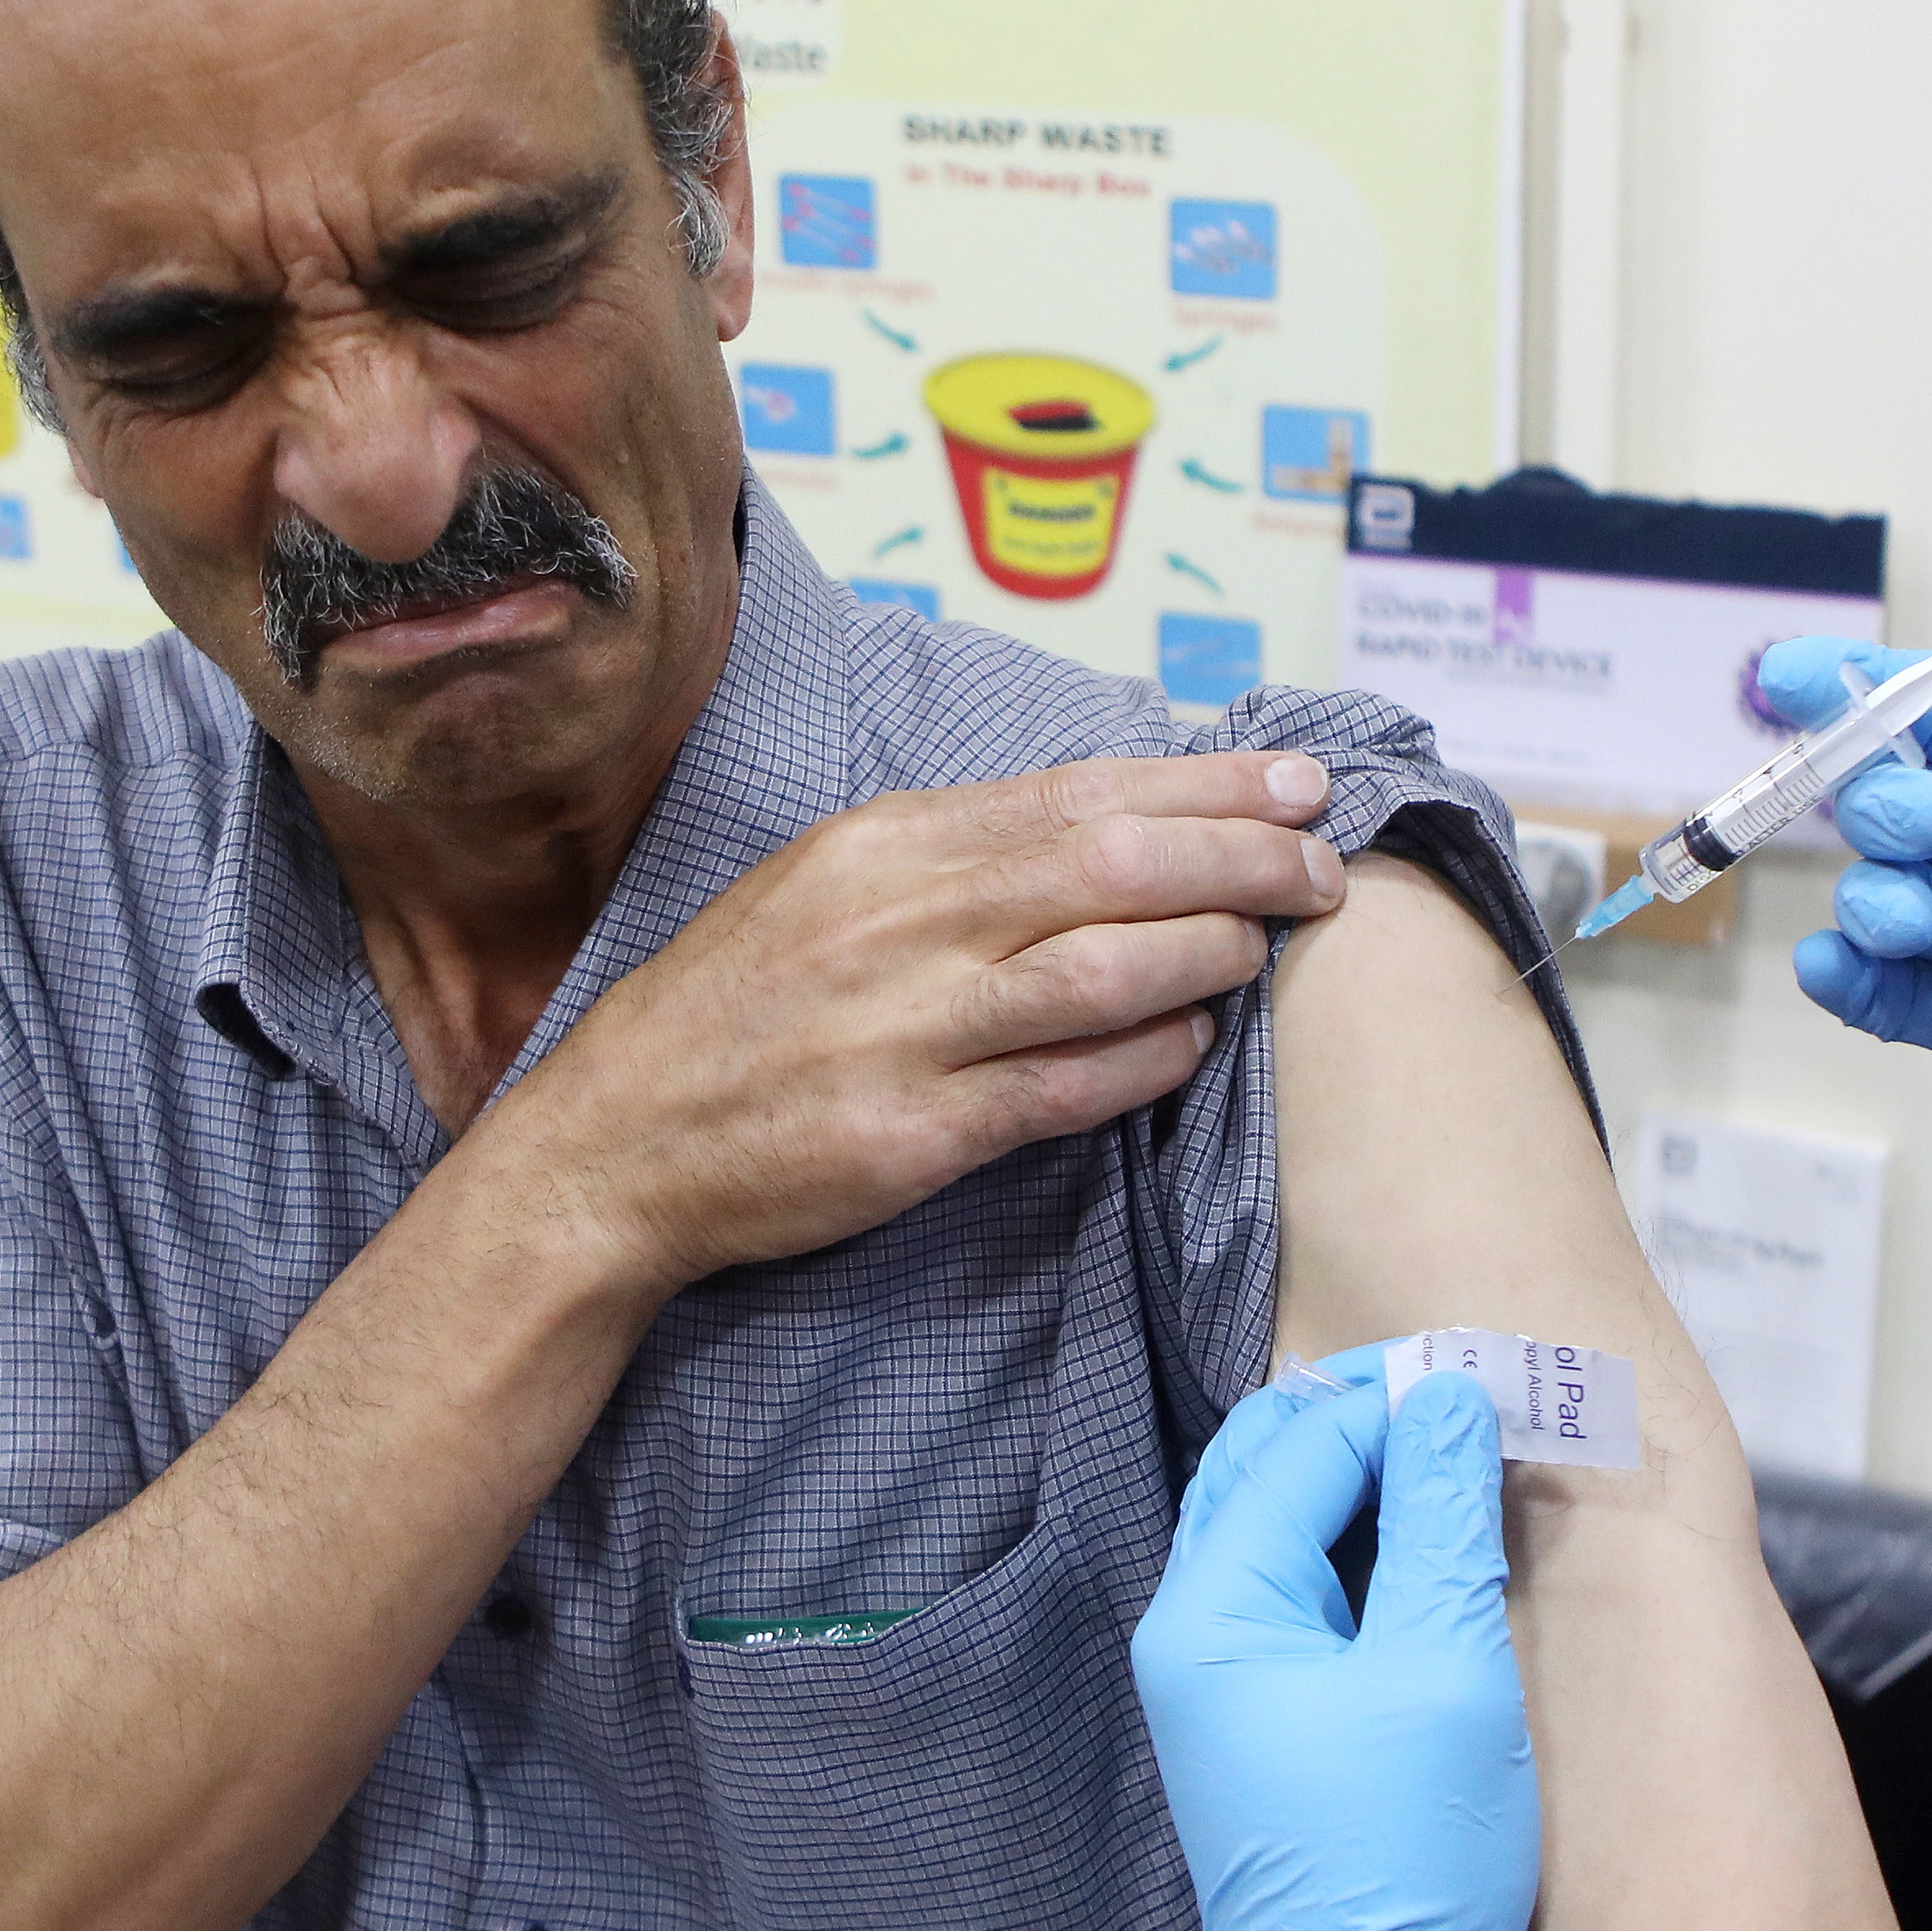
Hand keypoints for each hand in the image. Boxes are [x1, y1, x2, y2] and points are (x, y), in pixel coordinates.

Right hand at [505, 750, 1344, 1289]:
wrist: (610, 1146)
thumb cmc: (732, 1015)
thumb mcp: (822, 889)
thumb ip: (952, 858)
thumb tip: (1103, 826)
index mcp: (882, 847)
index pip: (1079, 793)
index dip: (1205, 786)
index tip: (1297, 784)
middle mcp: (899, 920)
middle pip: (1114, 864)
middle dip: (1240, 857)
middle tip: (1321, 867)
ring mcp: (905, 1027)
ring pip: (1105, 968)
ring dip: (1208, 952)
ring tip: (1266, 945)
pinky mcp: (911, 1131)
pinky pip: (1064, 1085)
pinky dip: (1146, 1062)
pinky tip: (1194, 1047)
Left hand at [1132, 1357, 1538, 1930]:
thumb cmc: (1407, 1863)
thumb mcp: (1447, 1673)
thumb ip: (1443, 1522)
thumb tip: (1449, 1401)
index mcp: (1212, 1614)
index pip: (1301, 1449)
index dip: (1392, 1398)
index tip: (1484, 1370)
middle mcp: (1189, 1634)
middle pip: (1262, 1468)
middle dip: (1358, 1415)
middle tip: (1460, 1390)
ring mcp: (1215, 1681)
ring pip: (1273, 1521)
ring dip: (1356, 1473)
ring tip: (1451, 1445)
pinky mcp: (1255, 1718)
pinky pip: (1291, 1584)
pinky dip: (1351, 1536)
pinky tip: (1420, 1529)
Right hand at [1762, 584, 1931, 1295]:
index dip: (1860, 685)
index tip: (1794, 677)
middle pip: (1897, 794)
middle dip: (1874, 792)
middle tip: (1922, 821)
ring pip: (1885, 892)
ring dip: (1869, 890)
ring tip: (1915, 909)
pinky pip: (1892, 999)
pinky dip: (1846, 981)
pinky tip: (1837, 968)